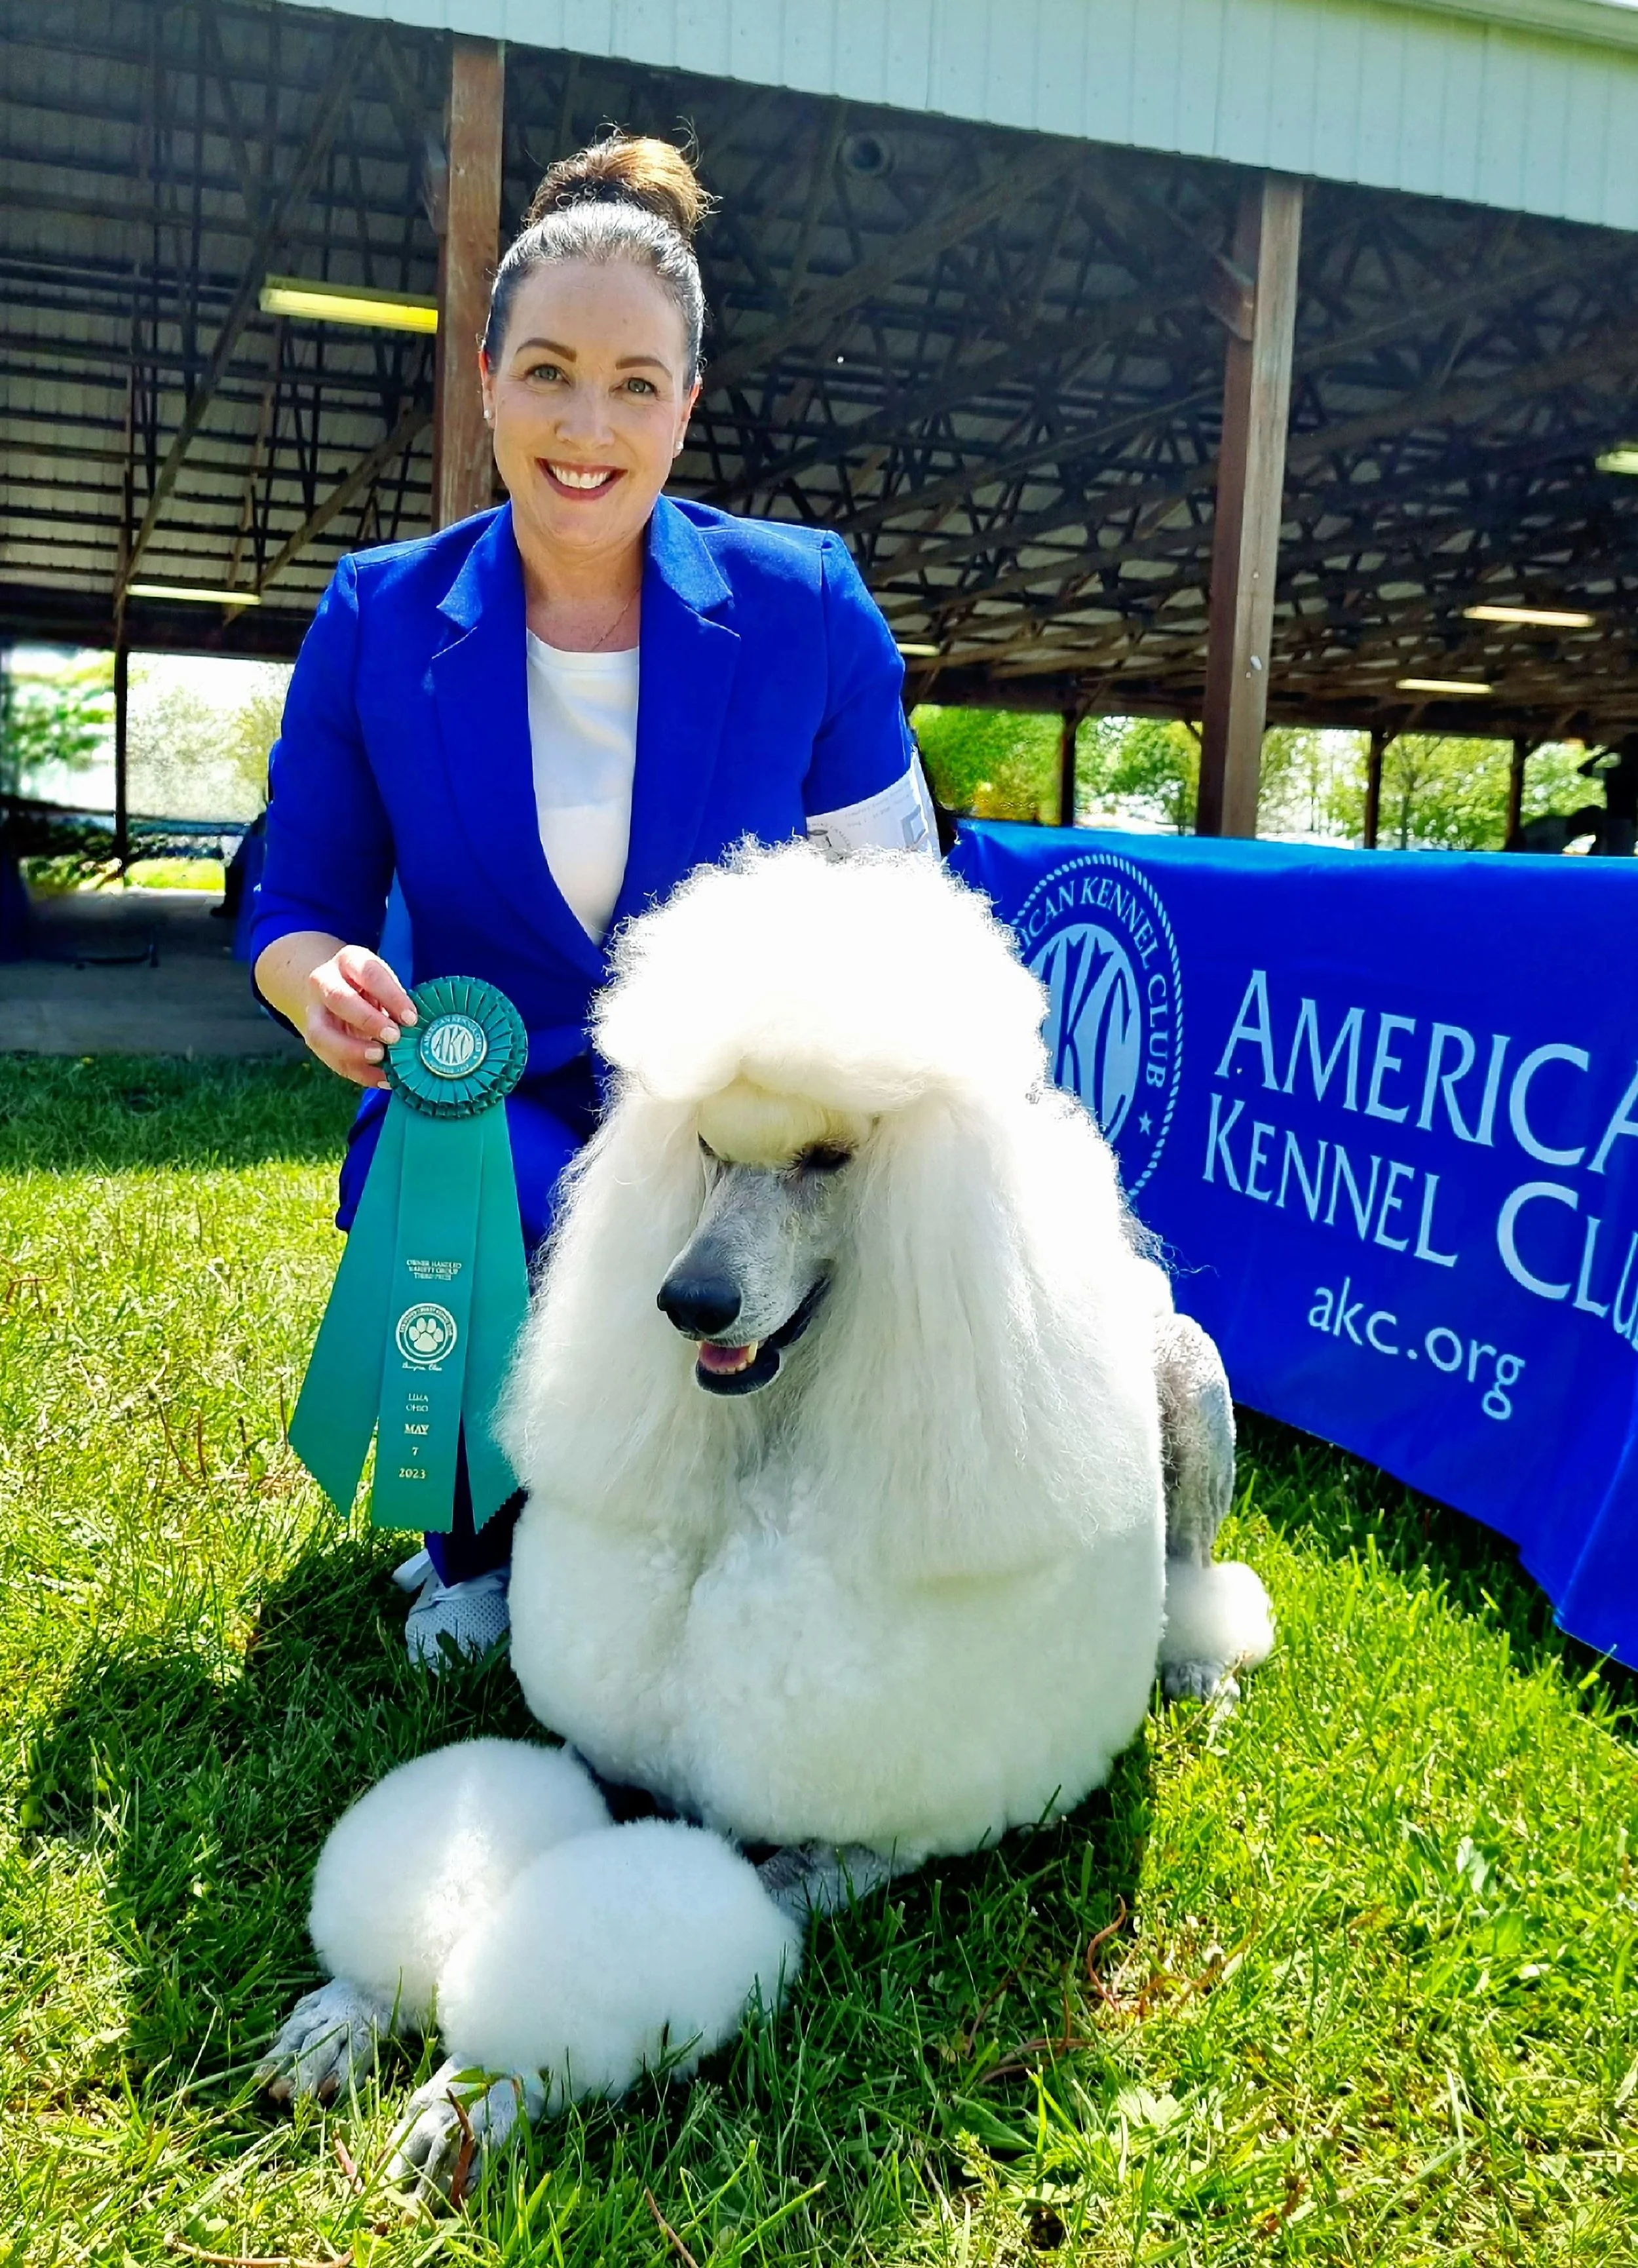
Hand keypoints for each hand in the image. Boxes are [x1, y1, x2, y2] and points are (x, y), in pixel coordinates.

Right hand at [302, 944, 416, 1086]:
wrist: (331, 987)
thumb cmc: (370, 987)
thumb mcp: (383, 981)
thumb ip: (397, 1000)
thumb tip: (416, 1028)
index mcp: (349, 961)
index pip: (369, 973)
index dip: (391, 996)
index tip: (412, 1017)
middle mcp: (324, 982)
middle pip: (339, 999)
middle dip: (368, 1020)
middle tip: (394, 1037)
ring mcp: (314, 1013)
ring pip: (323, 1035)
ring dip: (354, 1051)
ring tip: (382, 1061)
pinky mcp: (314, 1040)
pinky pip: (331, 1060)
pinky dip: (359, 1073)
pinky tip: (383, 1079)